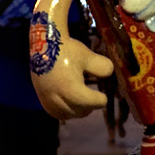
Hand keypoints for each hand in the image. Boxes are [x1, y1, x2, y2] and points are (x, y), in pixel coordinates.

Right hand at [30, 0, 110, 119]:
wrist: (41, 40)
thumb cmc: (67, 46)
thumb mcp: (87, 54)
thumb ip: (102, 65)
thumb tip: (113, 74)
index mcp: (69, 86)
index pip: (92, 103)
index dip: (100, 98)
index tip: (103, 94)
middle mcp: (56, 95)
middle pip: (80, 111)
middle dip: (88, 103)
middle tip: (93, 92)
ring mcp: (46, 98)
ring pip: (68, 114)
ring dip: (77, 108)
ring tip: (82, 94)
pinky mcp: (41, 98)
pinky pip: (56, 113)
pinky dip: (65, 109)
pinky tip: (70, 97)